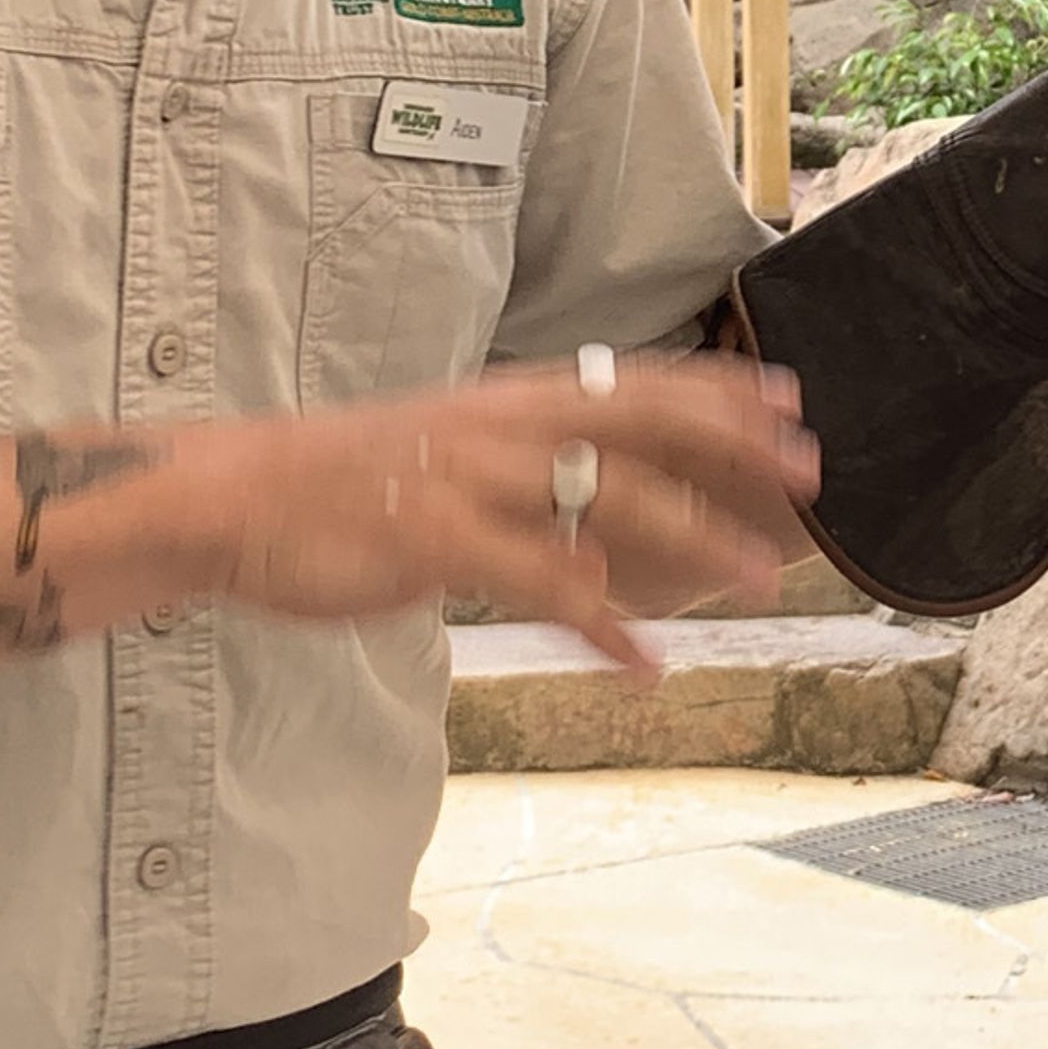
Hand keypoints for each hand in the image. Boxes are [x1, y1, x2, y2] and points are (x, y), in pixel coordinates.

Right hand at [184, 352, 818, 669]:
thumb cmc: (346, 483)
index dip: (715, 389)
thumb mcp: (451, 456)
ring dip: (694, 538)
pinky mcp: (439, 539)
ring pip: (610, 498)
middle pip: (642, 420)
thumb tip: (607, 532)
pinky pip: (543, 585)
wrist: (237, 497)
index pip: (634, 380)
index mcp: (509, 399)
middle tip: (810, 467)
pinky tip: (647, 668)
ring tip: (758, 577)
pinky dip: (605, 628)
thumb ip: (530, 483)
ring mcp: (474, 478)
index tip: (789, 399)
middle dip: (733, 442)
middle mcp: (503, 424)